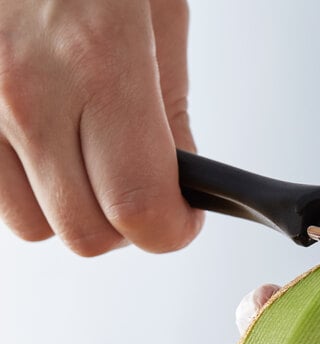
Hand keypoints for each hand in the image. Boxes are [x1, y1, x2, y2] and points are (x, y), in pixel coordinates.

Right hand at [0, 0, 202, 254]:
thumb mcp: (158, 13)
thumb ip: (170, 113)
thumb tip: (179, 183)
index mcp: (100, 62)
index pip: (139, 206)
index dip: (170, 231)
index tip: (182, 220)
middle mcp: (26, 90)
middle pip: (85, 233)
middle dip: (127, 228)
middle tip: (141, 193)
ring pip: (33, 225)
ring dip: (72, 210)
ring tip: (89, 164)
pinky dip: (27, 188)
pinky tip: (46, 149)